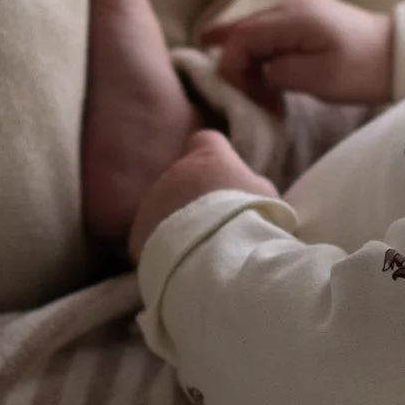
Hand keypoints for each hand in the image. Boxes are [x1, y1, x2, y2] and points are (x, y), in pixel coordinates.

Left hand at [126, 128, 275, 265]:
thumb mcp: (266, 196)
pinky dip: (162, 247)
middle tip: (215, 224)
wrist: (219, 258)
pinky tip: (182, 263)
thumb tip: (244, 188)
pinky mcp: (138, 232)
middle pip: (183, 179)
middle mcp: (174, 172)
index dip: (214, 157)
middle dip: (194, 197)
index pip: (206, 140)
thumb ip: (250, 185)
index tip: (223, 175)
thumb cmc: (252, 221)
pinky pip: (150, 236)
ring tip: (199, 249)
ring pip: (163, 208)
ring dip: (177, 222)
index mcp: (207, 157)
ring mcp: (152, 202)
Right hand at [204, 0, 394, 111]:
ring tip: (260, 95)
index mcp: (293, 18)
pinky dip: (262, 57)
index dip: (232, 68)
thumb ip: (280, 73)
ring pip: (253, 33)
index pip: (240, 37)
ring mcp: (297, 10)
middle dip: (236, 66)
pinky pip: (269, 36)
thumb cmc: (363, 69)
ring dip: (250, 64)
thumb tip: (260, 72)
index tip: (243, 97)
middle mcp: (290, 6)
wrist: (400, 54)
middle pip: (241, 31)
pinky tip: (265, 78)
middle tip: (243, 98)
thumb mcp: (320, 78)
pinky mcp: (305, 20)